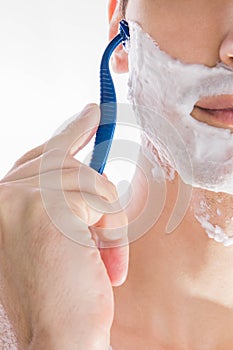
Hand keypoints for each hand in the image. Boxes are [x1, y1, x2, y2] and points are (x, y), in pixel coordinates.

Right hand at [0, 104, 128, 349]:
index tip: (90, 113)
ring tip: (104, 257)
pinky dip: (114, 229)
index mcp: (1, 204)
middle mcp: (0, 196)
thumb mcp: (56, 236)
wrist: (61, 339)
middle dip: (94, 185)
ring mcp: (19, 198)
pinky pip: (101, 197)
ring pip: (89, 177)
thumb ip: (62, 198)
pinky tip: (108, 262)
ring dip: (107, 218)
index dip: (68, 133)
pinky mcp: (46, 208)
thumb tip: (88, 163)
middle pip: (65, 160)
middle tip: (100, 182)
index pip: (38, 158)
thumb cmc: (63, 292)